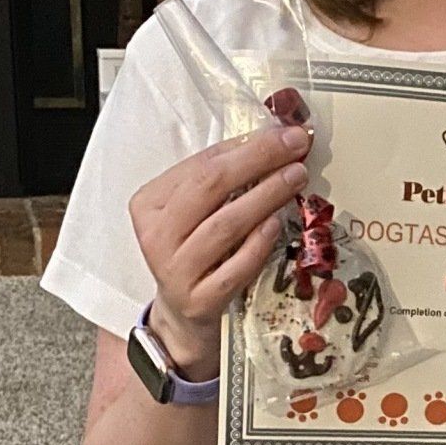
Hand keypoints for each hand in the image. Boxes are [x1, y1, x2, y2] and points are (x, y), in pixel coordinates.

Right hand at [129, 121, 309, 380]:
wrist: (183, 312)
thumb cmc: (194, 250)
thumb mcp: (197, 211)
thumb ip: (222, 178)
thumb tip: (272, 140)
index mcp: (150, 204)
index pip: (201, 165)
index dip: (247, 146)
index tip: (284, 133)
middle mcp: (156, 236)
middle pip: (210, 187)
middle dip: (258, 161)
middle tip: (295, 148)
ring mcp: (176, 270)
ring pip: (225, 225)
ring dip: (266, 196)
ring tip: (296, 178)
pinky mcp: (200, 300)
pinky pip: (235, 267)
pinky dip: (259, 242)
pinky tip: (278, 223)